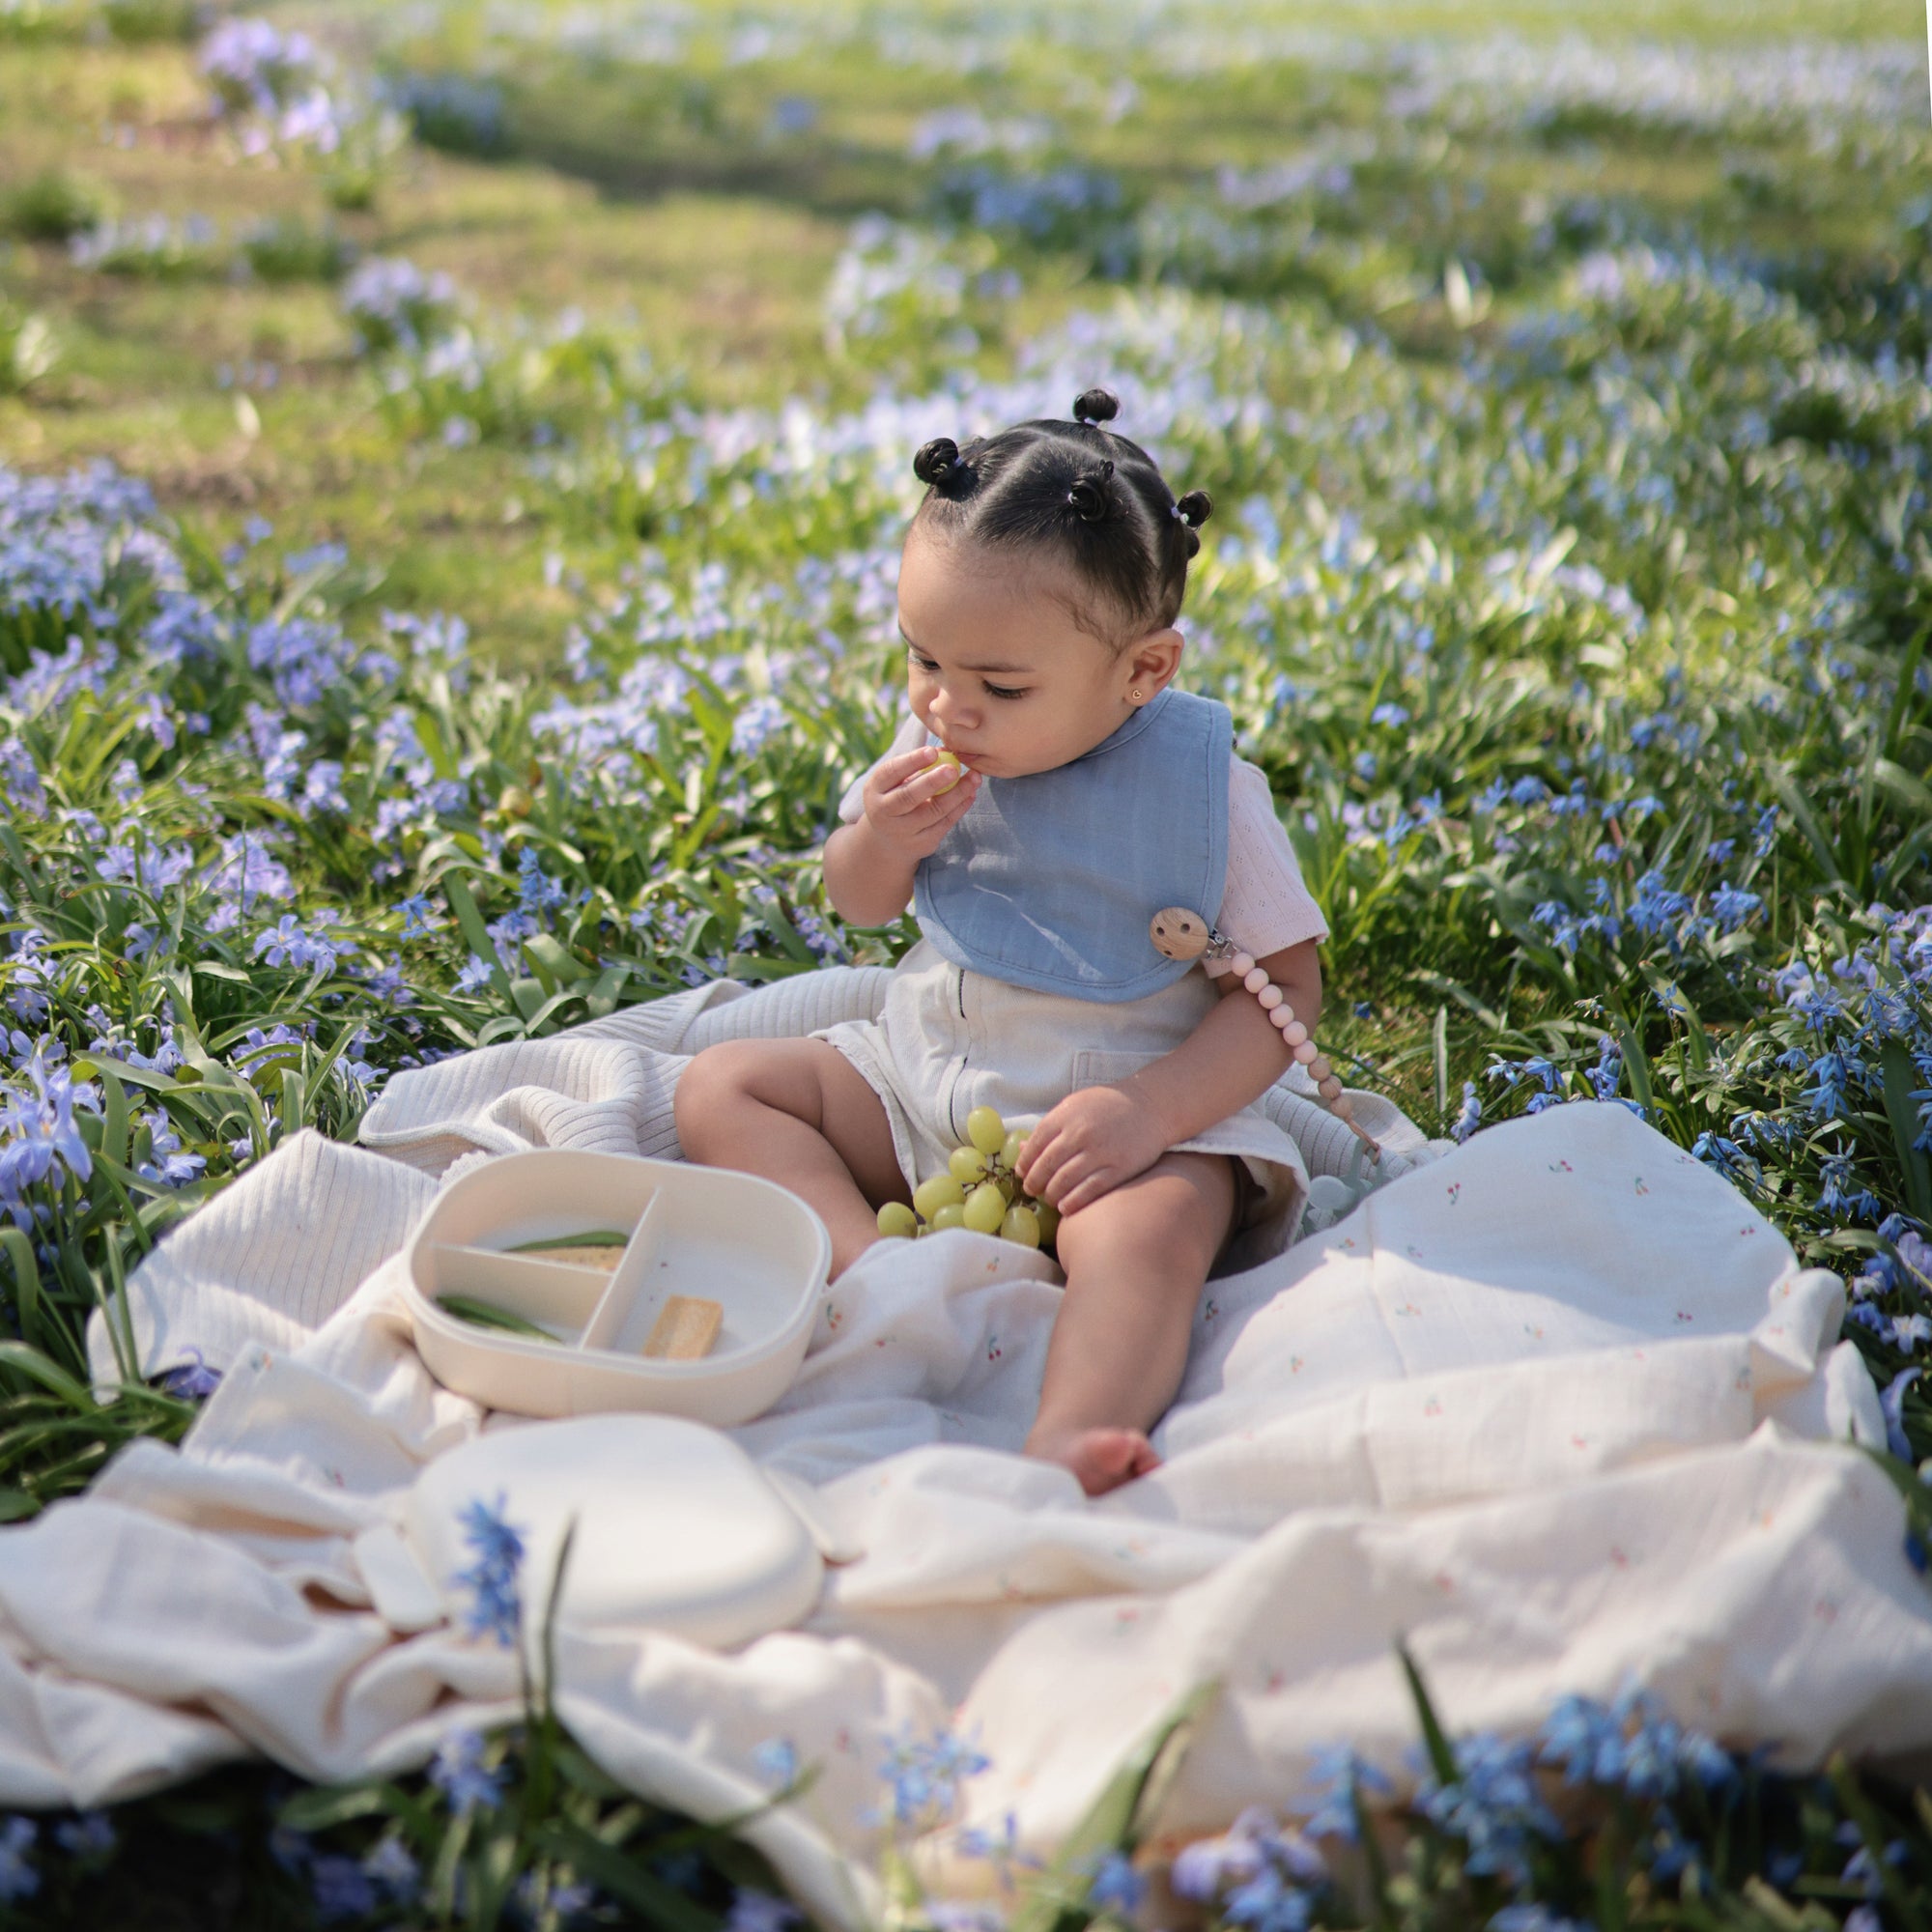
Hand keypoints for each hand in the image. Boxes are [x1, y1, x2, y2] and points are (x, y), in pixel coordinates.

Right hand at [860, 744, 980, 864]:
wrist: (886, 842)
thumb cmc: (894, 799)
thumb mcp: (894, 782)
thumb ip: (915, 766)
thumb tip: (947, 750)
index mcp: (874, 790)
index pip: (891, 773)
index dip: (912, 761)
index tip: (932, 751)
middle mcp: (883, 812)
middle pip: (909, 796)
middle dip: (933, 781)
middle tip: (953, 768)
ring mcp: (902, 831)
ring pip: (932, 812)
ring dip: (956, 794)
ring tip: (974, 778)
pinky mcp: (922, 844)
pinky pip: (944, 824)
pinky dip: (960, 808)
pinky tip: (971, 794)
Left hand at [1016, 1082, 1171, 1215]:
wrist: (1150, 1107)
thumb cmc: (1108, 1107)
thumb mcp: (1075, 1106)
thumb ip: (1050, 1127)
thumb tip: (1021, 1149)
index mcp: (1066, 1115)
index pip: (1035, 1145)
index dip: (1026, 1163)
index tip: (1023, 1174)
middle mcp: (1080, 1133)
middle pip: (1047, 1165)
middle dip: (1035, 1182)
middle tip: (1032, 1191)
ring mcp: (1100, 1152)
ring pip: (1064, 1181)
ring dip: (1051, 1195)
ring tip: (1050, 1198)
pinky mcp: (1119, 1168)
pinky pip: (1089, 1191)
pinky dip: (1073, 1202)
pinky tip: (1066, 1206)